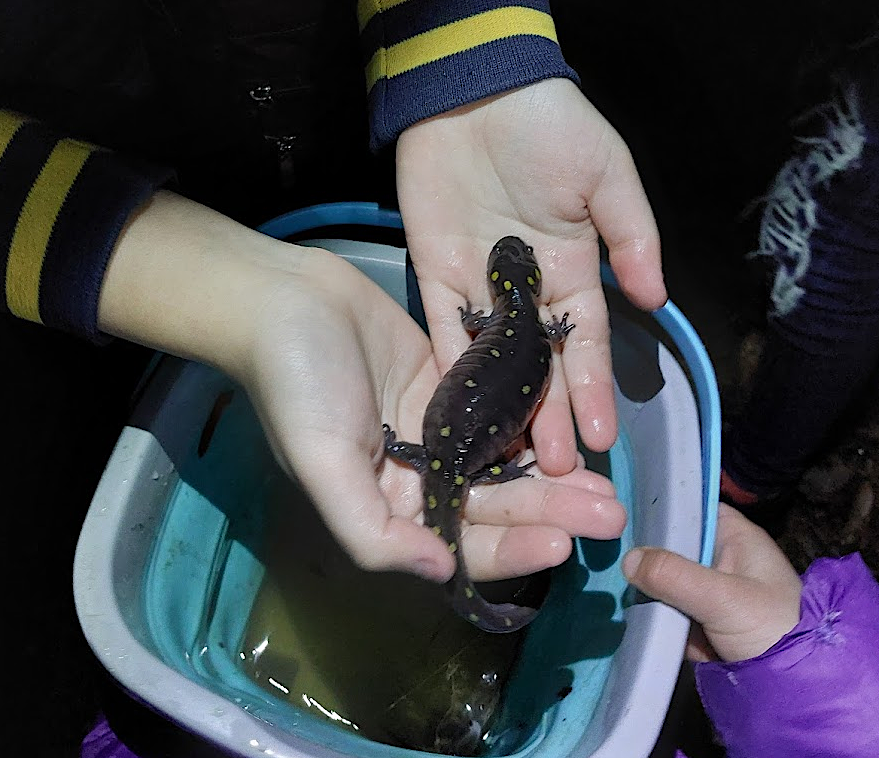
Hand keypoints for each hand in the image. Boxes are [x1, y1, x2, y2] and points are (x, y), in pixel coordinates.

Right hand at [99, 192, 625, 582]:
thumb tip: (439, 569)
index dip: (508, 549)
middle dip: (549, 513)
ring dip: (551, 477)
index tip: (561, 544)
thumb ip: (372, 531)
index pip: (457, 546)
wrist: (285, 299)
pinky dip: (531, 429)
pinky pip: (497, 416)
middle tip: (610, 514)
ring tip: (604, 485)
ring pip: (502, 464)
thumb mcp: (323, 466)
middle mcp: (414, 478)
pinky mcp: (447, 386)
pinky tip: (569, 437)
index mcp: (384, 508)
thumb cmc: (297, 385)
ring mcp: (435, 431)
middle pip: (492, 507)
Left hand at [397, 78, 665, 473]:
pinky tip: (464, 414)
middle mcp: (528, 292)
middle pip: (542, 365)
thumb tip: (654, 297)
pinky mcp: (435, 279)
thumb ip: (632, 237)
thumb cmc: (549, 128)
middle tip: (557, 469)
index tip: (601, 437)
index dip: (594, 389)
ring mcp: (480, 289)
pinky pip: (445, 333)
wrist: (475, 95)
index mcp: (573, 270)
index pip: (586, 343)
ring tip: (516, 459)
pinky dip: (453, 372)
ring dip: (505, 408)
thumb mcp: (607, 177)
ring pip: (495, 362)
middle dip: (552, 415)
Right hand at [622, 504, 802, 661]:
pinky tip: (627, 613)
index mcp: (735, 537)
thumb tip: (627, 559)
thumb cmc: (772, 629)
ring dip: (644, 588)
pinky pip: (666, 609)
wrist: (795, 693)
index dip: (660, 507)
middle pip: (671, 545)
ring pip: (664, 579)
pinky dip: (651, 614)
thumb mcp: (723, 598)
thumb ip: (674, 575)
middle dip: (644, 554)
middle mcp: (720, 559)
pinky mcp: (699, 622)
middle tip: (610, 552)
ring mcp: (709, 592)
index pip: (691, 507)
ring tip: (613, 585)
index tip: (622, 512)